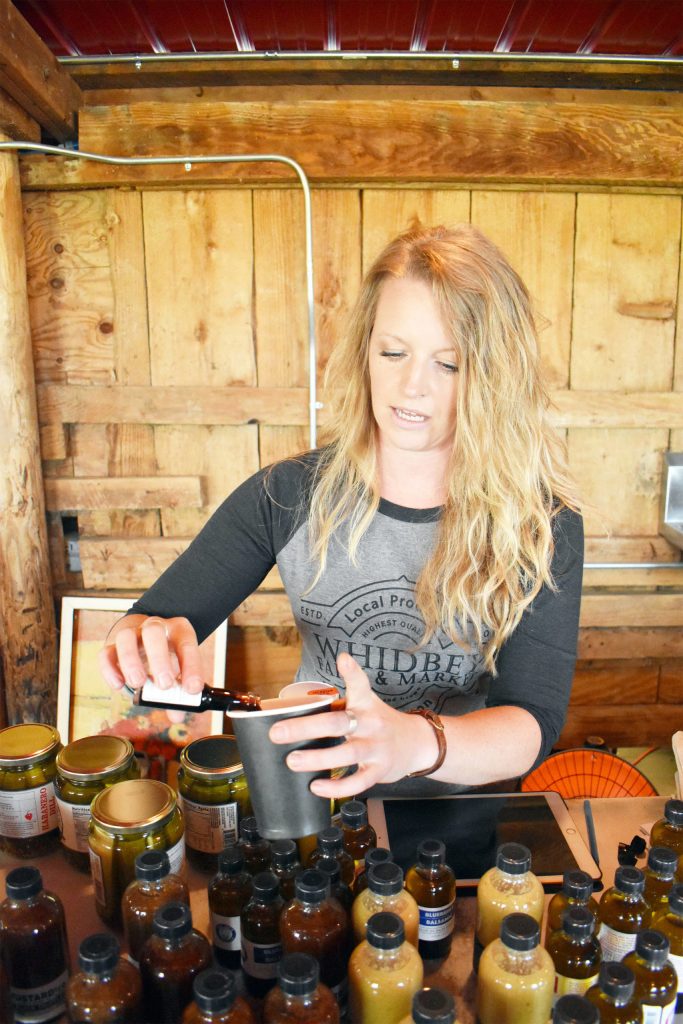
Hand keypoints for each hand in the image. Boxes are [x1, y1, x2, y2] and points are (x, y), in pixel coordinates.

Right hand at [98, 614, 203, 696]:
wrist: (145, 637)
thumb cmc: (168, 656)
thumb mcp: (180, 668)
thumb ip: (180, 692)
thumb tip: (177, 715)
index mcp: (177, 630)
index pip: (186, 643)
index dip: (191, 666)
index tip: (192, 689)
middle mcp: (154, 627)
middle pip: (154, 632)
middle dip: (159, 659)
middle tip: (164, 686)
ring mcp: (132, 634)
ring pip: (126, 637)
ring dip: (131, 661)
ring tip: (137, 684)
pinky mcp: (113, 645)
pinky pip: (106, 652)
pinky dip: (110, 669)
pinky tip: (119, 685)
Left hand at [268, 652, 436, 797]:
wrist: (416, 744)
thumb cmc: (379, 724)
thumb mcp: (365, 705)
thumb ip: (336, 704)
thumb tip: (298, 706)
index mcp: (364, 704)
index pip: (360, 684)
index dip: (351, 672)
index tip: (343, 660)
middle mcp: (370, 724)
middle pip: (338, 723)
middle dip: (306, 728)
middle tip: (278, 732)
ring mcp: (376, 748)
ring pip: (346, 754)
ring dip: (317, 759)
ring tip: (292, 761)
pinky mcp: (379, 771)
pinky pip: (357, 782)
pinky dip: (336, 787)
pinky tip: (316, 786)